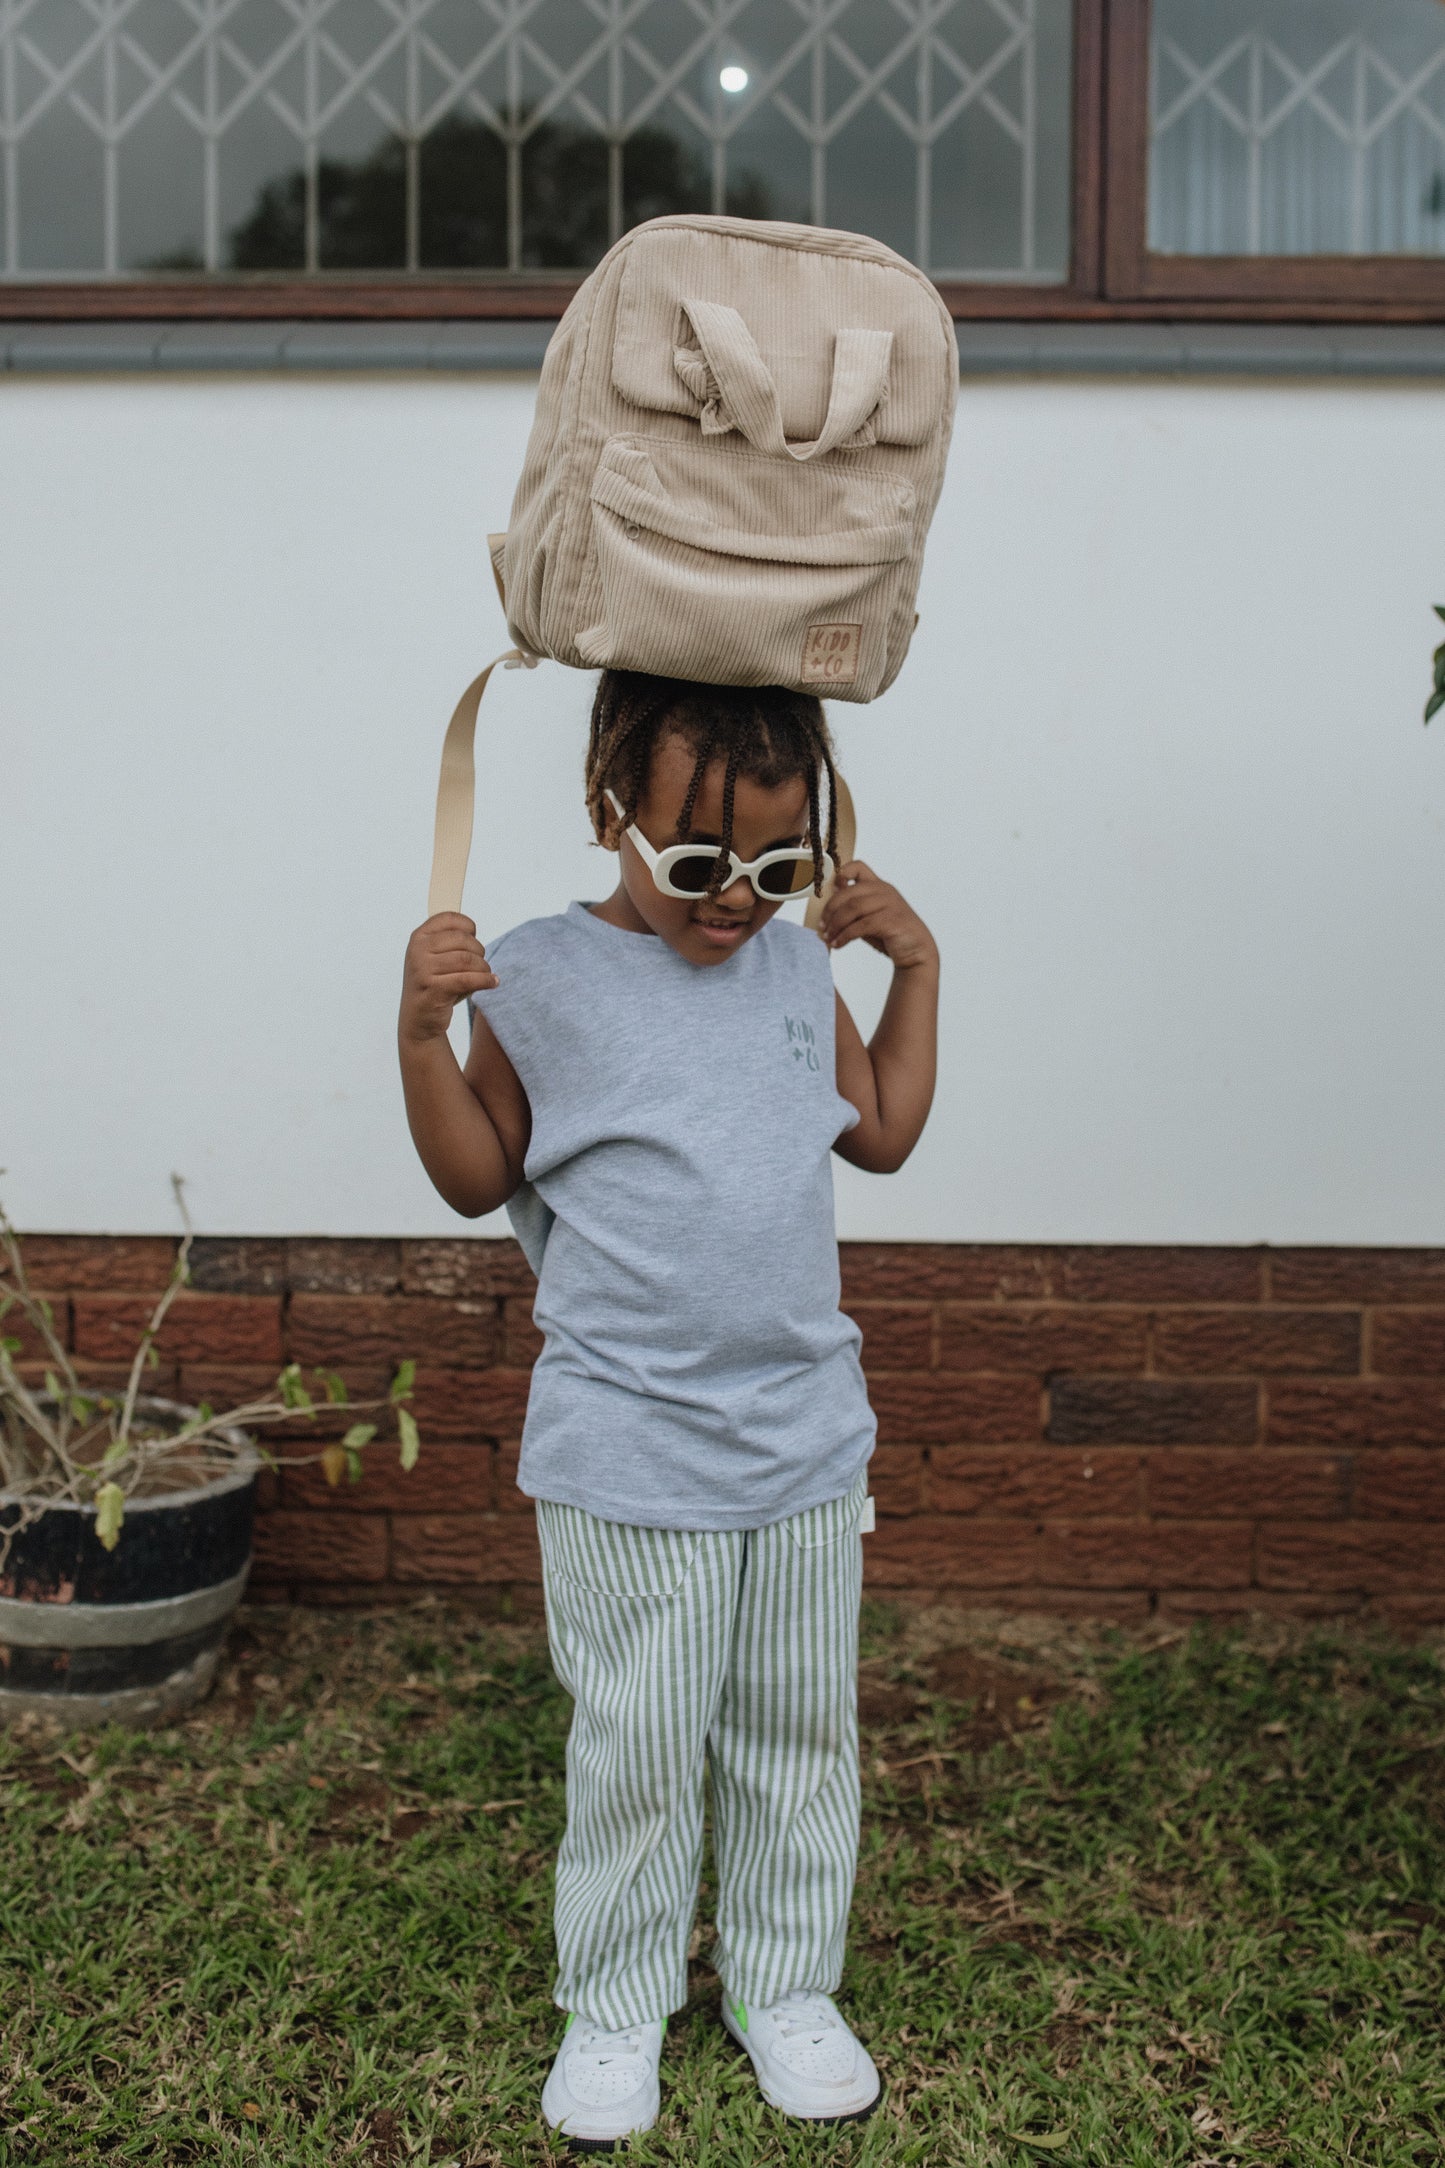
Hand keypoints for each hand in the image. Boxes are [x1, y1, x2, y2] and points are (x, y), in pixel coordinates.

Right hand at [399, 913, 498, 1045]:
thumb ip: (448, 941)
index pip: (449, 919)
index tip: (474, 935)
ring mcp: (423, 970)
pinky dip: (485, 980)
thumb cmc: (434, 985)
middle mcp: (417, 951)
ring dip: (484, 968)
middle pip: (462, 940)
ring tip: (486, 974)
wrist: (418, 1020)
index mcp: (418, 937)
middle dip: (479, 951)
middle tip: (481, 963)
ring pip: (467, 960)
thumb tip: (471, 928)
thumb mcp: (434, 958)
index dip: (468, 926)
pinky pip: (468, 979)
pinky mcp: (433, 990)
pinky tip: (492, 982)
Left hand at [819, 862, 937, 971]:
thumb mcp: (870, 917)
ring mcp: (889, 904)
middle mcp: (884, 891)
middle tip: (822, 926)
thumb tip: (828, 912)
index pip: (858, 867)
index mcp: (879, 886)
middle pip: (848, 893)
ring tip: (828, 937)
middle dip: (830, 910)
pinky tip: (838, 944)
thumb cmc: (891, 933)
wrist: (917, 950)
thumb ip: (854, 910)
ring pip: (852, 909)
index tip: (830, 890)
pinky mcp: (891, 920)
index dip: (841, 873)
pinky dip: (845, 936)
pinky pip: (861, 926)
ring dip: (836, 925)